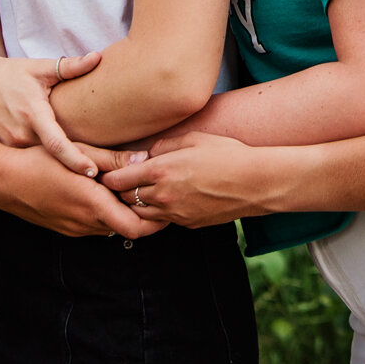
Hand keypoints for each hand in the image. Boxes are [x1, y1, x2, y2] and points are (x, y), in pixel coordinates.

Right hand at [0, 48, 102, 176]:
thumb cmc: (11, 74)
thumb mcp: (39, 68)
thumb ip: (70, 67)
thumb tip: (98, 57)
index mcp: (33, 114)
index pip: (56, 143)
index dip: (76, 159)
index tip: (94, 171)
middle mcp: (20, 135)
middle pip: (53, 158)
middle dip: (73, 168)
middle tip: (100, 176)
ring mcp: (9, 147)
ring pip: (40, 162)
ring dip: (58, 168)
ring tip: (81, 178)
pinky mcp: (1, 153)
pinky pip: (27, 163)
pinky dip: (42, 167)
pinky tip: (55, 170)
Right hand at [0, 144, 166, 240]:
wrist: (0, 179)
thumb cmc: (37, 160)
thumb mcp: (77, 152)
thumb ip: (112, 159)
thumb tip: (143, 158)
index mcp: (92, 204)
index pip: (136, 228)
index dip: (156, 222)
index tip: (167, 207)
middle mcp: (84, 222)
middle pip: (126, 230)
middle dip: (144, 217)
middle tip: (156, 199)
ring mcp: (72, 227)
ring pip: (109, 228)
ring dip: (123, 215)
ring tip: (133, 193)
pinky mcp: (63, 227)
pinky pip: (92, 225)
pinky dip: (105, 215)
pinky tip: (105, 195)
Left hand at [101, 132, 279, 227]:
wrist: (255, 183)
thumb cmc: (227, 155)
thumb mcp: (193, 139)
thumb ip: (164, 146)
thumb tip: (148, 153)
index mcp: (160, 171)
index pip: (118, 180)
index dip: (110, 176)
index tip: (109, 172)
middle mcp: (163, 196)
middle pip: (125, 199)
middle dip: (122, 191)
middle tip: (122, 182)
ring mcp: (175, 213)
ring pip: (141, 214)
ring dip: (138, 204)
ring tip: (143, 191)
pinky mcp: (187, 224)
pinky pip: (163, 220)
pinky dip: (159, 212)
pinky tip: (168, 199)